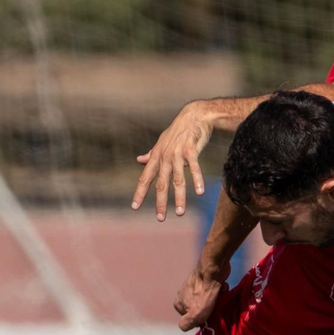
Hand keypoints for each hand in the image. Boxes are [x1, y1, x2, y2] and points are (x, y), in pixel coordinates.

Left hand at [132, 102, 216, 220]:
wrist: (195, 116)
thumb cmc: (179, 131)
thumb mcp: (162, 142)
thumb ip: (151, 154)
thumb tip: (139, 160)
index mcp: (157, 157)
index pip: (145, 178)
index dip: (140, 193)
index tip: (135, 207)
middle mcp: (165, 157)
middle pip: (161, 184)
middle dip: (160, 202)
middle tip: (160, 218)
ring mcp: (177, 154)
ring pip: (178, 180)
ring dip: (179, 198)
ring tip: (180, 213)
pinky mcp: (191, 150)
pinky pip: (194, 168)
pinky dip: (197, 180)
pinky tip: (199, 192)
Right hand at [174, 263, 227, 330]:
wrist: (213, 269)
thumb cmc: (204, 294)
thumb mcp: (195, 315)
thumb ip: (186, 324)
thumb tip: (184, 327)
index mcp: (178, 304)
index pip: (190, 319)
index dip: (200, 319)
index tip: (208, 316)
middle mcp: (183, 294)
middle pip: (200, 308)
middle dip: (210, 308)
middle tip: (216, 305)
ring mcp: (193, 285)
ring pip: (208, 299)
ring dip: (216, 299)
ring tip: (219, 295)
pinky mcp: (204, 278)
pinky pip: (214, 289)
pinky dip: (219, 289)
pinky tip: (222, 286)